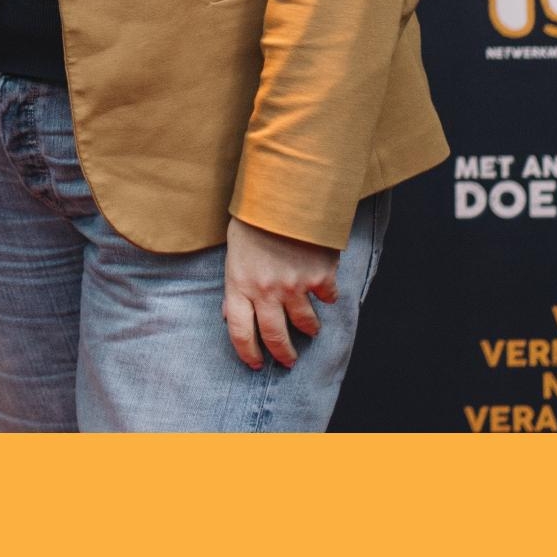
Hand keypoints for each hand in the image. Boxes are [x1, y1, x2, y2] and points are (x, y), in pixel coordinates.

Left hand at [221, 216, 341, 369]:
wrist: (285, 193)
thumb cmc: (254, 218)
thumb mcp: (234, 252)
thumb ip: (235, 284)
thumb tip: (228, 313)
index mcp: (240, 284)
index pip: (239, 331)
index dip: (247, 352)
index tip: (255, 364)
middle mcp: (266, 291)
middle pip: (274, 336)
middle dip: (283, 354)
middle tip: (289, 361)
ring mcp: (295, 285)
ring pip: (306, 323)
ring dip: (310, 328)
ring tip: (311, 328)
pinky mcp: (320, 276)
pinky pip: (328, 297)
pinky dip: (328, 297)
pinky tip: (326, 293)